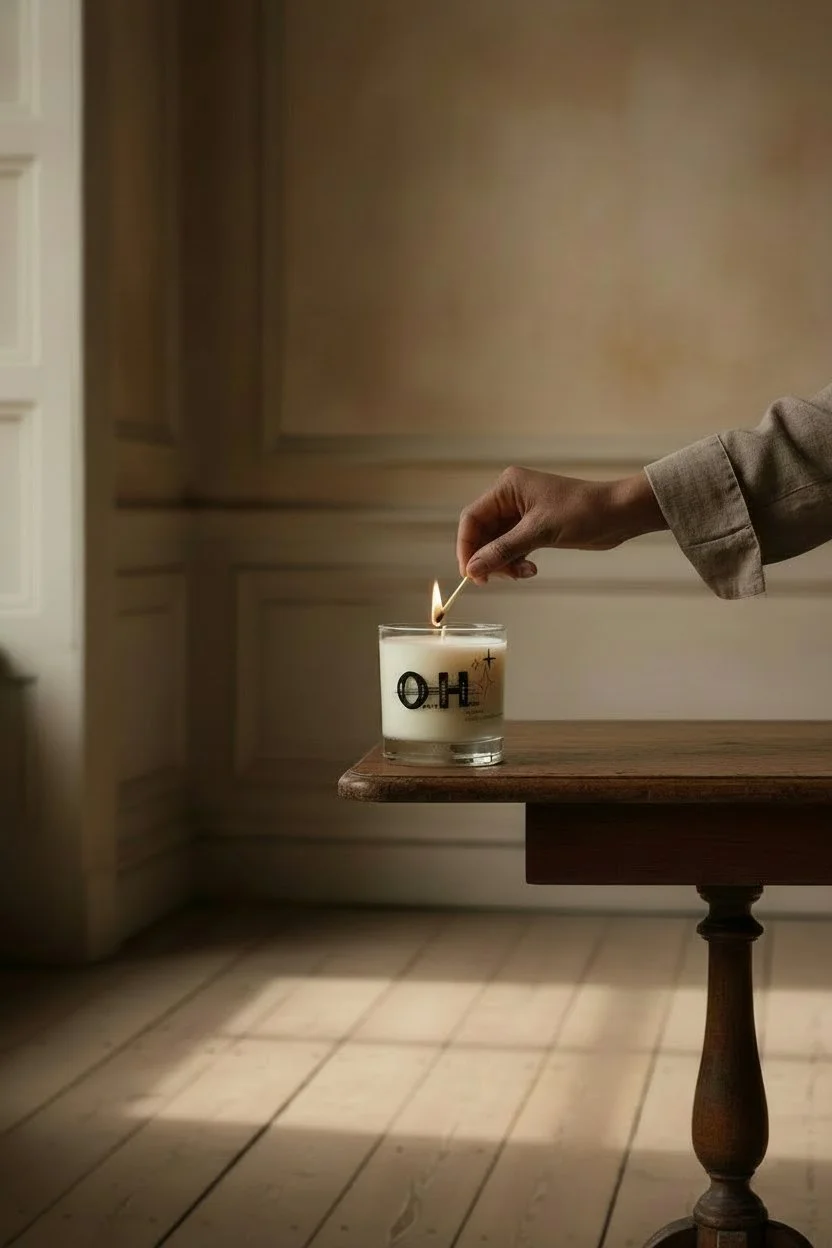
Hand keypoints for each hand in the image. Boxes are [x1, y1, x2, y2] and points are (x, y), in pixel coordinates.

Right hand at [456, 466, 666, 582]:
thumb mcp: (539, 532)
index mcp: (507, 487)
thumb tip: (473, 569)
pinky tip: (530, 569)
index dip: (467, 547)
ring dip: (504, 562)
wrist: (619, 514)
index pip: (472, 518)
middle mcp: (511, 497)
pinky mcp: (535, 527)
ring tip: (522, 573)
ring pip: (497, 544)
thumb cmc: (582, 512)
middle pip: (483, 533)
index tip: (470, 573)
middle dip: (488, 558)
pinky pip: (513, 547)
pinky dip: (516, 561)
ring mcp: (522, 513)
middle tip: (496, 579)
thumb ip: (503, 550)